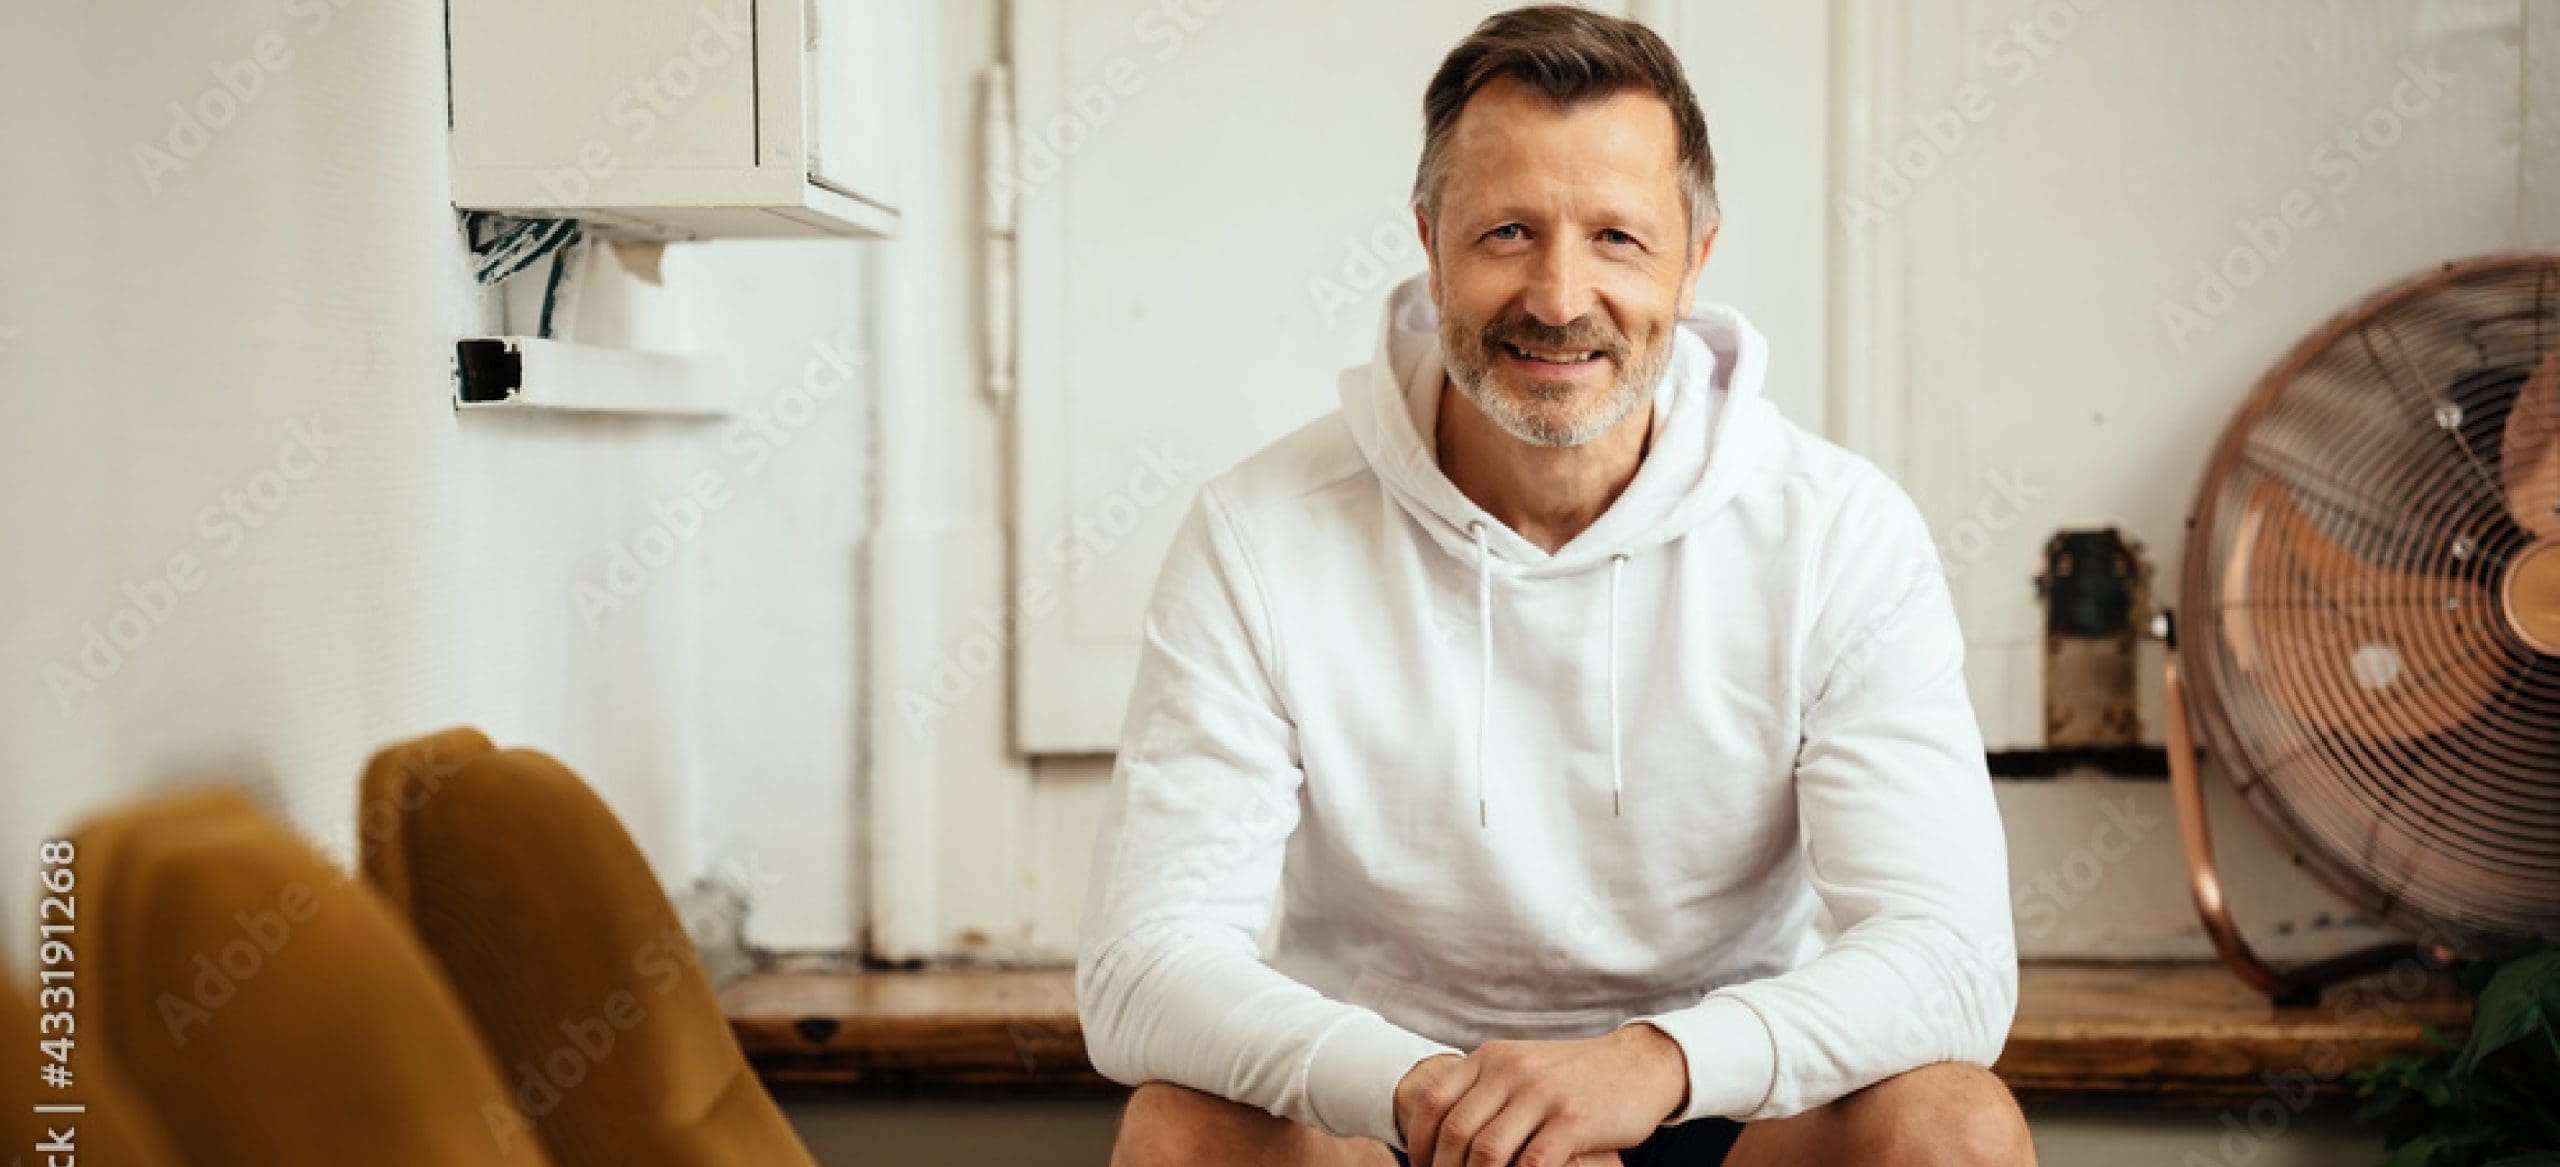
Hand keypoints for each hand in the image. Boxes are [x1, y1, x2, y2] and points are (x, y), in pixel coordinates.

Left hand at [1394, 1024, 1684, 1166]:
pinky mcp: (1572, 1120)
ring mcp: (1541, 1094)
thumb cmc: (1575, 1076)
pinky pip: (1531, 1164)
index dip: (1418, 1143)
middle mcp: (1510, 1070)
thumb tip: (1442, 1131)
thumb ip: (1485, 1090)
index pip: (1433, 1101)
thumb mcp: (1523, 1067)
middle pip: (1455, 1132)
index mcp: (1490, 1058)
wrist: (1638, 1065)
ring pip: (1487, 1151)